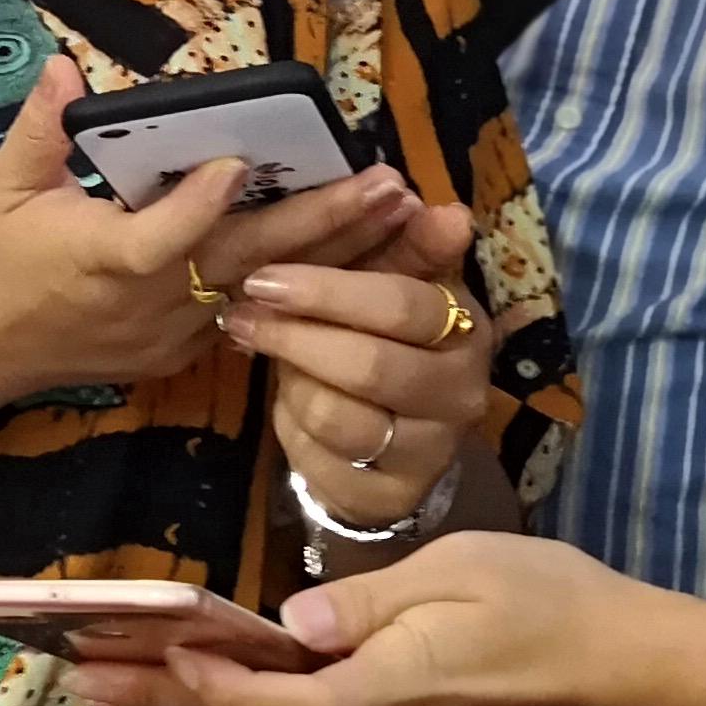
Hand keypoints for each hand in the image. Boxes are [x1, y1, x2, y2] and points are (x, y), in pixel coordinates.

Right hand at [0, 58, 417, 407]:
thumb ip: (38, 129)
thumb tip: (61, 66)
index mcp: (99, 259)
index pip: (161, 235)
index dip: (201, 202)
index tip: (242, 162)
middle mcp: (147, 301)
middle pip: (244, 261)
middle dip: (320, 223)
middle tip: (383, 184)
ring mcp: (170, 333)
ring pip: (265, 291)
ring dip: (333, 253)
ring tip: (394, 212)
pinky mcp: (180, 350)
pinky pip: (253, 316)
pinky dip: (306, 286)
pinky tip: (359, 254)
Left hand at [65, 527, 705, 705]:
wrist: (636, 670)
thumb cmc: (552, 606)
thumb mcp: (457, 574)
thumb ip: (367, 602)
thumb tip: (292, 624)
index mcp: (385, 694)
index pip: (269, 700)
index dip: (197, 681)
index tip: (131, 654)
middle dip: (166, 696)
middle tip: (81, 674)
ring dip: (204, 696)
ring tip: (129, 670)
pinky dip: (259, 695)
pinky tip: (230, 673)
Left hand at [229, 197, 489, 523]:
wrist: (398, 435)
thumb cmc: (388, 337)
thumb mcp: (394, 284)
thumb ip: (409, 245)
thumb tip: (447, 210)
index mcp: (465, 328)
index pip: (403, 305)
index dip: (330, 290)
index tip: (264, 276)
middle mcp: (460, 393)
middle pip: (369, 365)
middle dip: (296, 336)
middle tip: (240, 313)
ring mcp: (430, 451)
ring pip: (338, 416)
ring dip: (290, 381)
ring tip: (265, 352)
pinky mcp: (390, 495)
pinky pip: (320, 461)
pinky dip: (293, 427)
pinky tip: (288, 403)